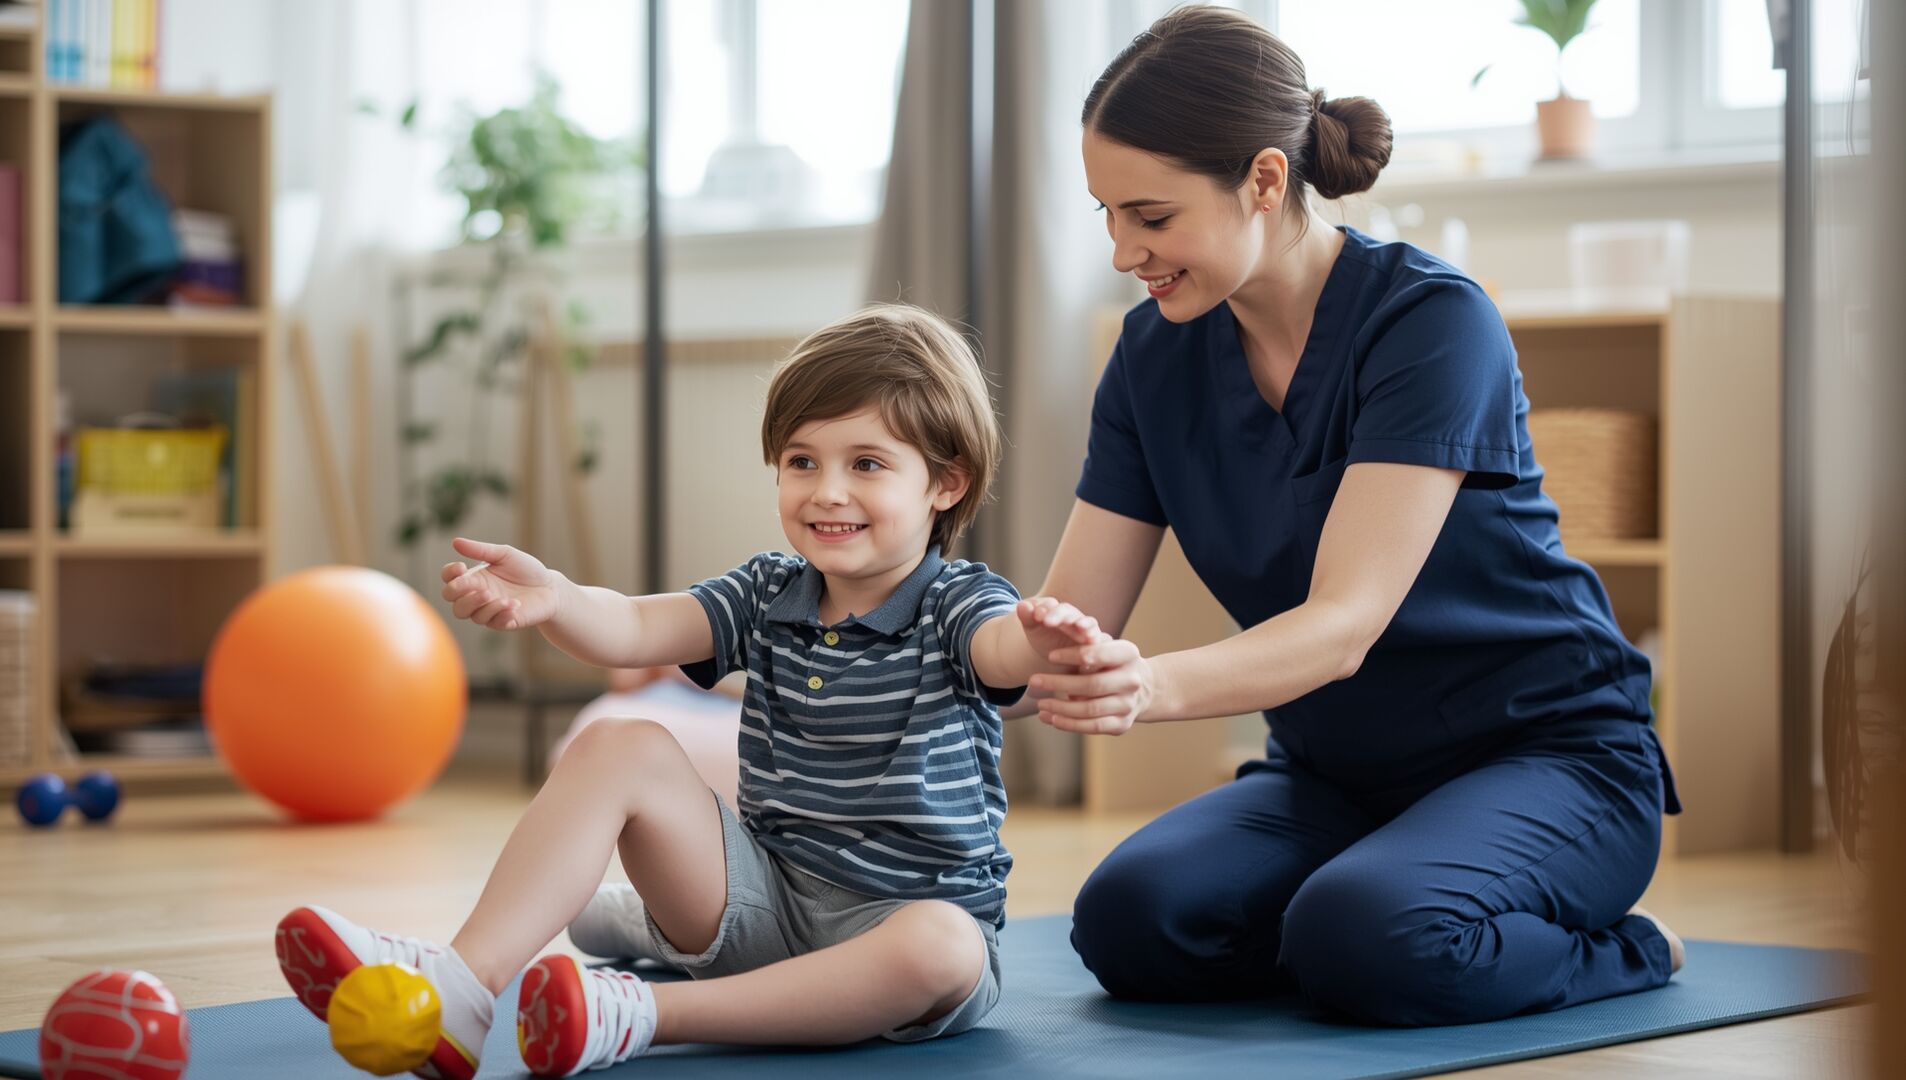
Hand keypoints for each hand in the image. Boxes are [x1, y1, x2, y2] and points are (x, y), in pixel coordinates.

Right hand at [440, 537, 559, 629]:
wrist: (550, 587)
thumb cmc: (526, 569)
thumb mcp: (504, 554)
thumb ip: (480, 550)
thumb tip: (455, 541)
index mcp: (474, 577)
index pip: (449, 579)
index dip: (449, 574)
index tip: (462, 566)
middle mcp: (476, 595)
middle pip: (453, 601)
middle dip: (461, 594)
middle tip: (481, 587)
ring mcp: (488, 610)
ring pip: (470, 615)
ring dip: (483, 605)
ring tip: (503, 597)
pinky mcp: (502, 622)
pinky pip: (492, 623)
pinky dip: (501, 614)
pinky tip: (514, 605)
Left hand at [1015, 597, 1106, 662]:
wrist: (1056, 655)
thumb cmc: (1044, 638)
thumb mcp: (1033, 628)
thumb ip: (1027, 616)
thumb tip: (1022, 605)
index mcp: (1056, 610)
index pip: (1051, 605)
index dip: (1044, 609)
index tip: (1036, 615)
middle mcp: (1072, 616)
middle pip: (1068, 612)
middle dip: (1059, 615)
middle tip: (1048, 621)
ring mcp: (1085, 628)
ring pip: (1087, 623)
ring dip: (1084, 624)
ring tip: (1080, 627)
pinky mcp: (1094, 641)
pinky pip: (1098, 638)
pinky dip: (1097, 638)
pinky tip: (1092, 640)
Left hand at [1027, 636, 1154, 735]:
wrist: (1142, 688)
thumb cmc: (1111, 663)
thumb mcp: (1104, 647)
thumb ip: (1084, 646)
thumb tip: (1053, 651)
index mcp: (1128, 654)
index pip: (1099, 654)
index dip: (1072, 655)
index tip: (1049, 656)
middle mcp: (1132, 680)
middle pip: (1092, 685)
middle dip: (1059, 683)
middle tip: (1033, 680)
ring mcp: (1128, 704)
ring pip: (1089, 709)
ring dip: (1060, 708)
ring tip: (1040, 703)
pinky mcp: (1122, 725)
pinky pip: (1092, 727)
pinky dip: (1069, 724)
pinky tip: (1051, 718)